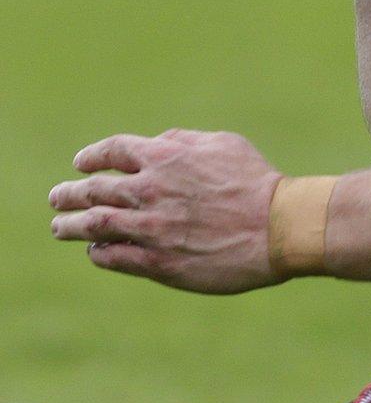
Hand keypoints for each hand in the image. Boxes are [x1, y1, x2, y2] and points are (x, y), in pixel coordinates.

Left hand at [49, 130, 284, 294]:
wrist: (280, 228)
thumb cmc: (258, 183)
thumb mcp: (225, 144)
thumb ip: (184, 140)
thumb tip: (157, 142)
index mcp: (164, 158)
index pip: (110, 152)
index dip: (91, 157)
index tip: (81, 164)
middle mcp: (149, 191)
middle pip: (92, 190)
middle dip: (69, 194)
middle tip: (58, 198)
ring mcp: (150, 229)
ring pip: (92, 225)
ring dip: (71, 225)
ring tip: (61, 227)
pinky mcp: (157, 263)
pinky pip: (112, 257)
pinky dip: (98, 251)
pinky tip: (96, 250)